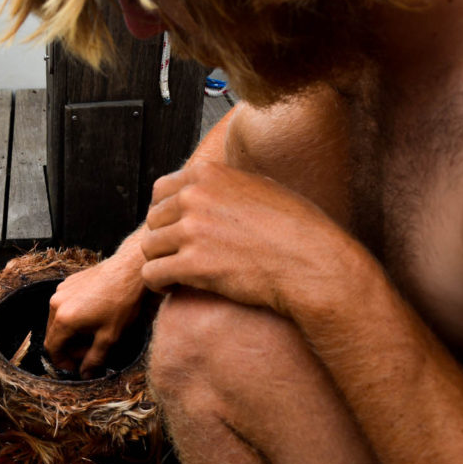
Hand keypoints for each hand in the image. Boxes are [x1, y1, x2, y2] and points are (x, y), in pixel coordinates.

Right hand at [44, 249, 146, 377]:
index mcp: (64, 319)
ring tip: (92, 333)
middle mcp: (56, 304)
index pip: (52, 349)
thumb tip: (85, 375)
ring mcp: (60, 291)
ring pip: (57, 320)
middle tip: (89, 352)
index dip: (62, 362)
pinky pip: (63, 305)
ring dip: (70, 332)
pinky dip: (73, 316)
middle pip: (53, 334)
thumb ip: (94, 359)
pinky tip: (92, 316)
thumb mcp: (109, 337)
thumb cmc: (121, 303)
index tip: (76, 367)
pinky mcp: (67, 282)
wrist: (129, 271)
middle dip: (68, 347)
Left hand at [141, 160, 352, 316]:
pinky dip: (158, 284)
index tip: (176, 231)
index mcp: (208, 174)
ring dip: (160, 263)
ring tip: (177, 275)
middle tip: (179, 258)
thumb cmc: (297, 229)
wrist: (313, 263)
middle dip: (164, 240)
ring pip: (149, 248)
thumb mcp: (261, 187)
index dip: (166, 214)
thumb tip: (206, 187)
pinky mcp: (193, 264)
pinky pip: (152, 274)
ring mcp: (192, 230)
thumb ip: (227, 185)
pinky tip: (173, 289)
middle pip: (153, 220)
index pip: (161, 190)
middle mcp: (195, 197)